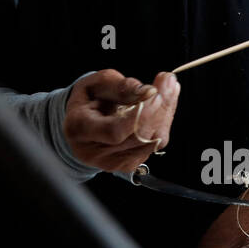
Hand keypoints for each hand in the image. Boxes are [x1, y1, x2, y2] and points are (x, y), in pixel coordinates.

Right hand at [63, 69, 178, 172]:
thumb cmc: (88, 100)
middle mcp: (94, 151)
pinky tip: (162, 105)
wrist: (81, 123)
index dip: (139, 114)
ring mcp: (111, 162)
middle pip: (137, 136)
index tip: (154, 92)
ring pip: (150, 142)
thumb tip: (147, 92)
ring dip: (165, 113)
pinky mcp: (126, 165)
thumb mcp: (96, 83)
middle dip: (158, 108)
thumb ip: (120, 86)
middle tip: (169, 81)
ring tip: (168, 88)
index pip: (114, 131)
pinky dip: (162, 123)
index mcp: (79, 128)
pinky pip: (153, 145)